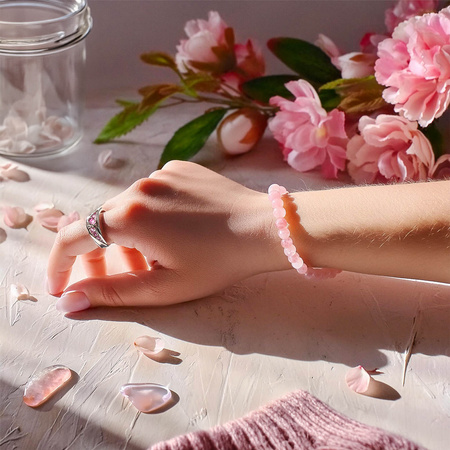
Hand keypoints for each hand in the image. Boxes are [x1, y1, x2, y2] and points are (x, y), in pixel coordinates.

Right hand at [47, 161, 284, 311]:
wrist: (264, 229)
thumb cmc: (218, 263)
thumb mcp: (164, 287)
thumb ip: (111, 294)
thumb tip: (68, 302)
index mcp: (129, 216)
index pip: (73, 237)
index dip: (60, 263)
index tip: (59, 285)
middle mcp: (139, 186)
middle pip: (100, 223)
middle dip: (98, 255)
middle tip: (110, 280)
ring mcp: (160, 173)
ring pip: (127, 208)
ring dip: (128, 234)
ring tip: (154, 258)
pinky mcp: (179, 168)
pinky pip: (151, 193)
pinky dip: (150, 214)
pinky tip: (176, 231)